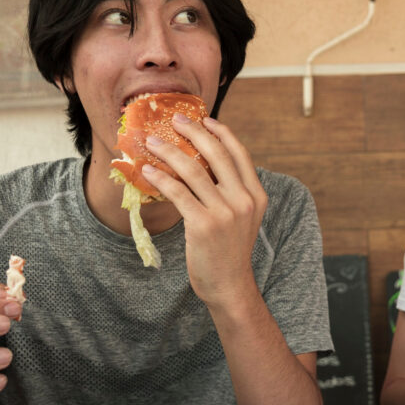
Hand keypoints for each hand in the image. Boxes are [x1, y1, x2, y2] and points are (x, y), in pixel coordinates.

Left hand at [141, 114, 266, 307]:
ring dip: (170, 151)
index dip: (221, 132)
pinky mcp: (204, 225)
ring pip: (193, 170)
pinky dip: (161, 178)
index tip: (204, 119)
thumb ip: (231, 191)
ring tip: (154, 142)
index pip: (239, 153)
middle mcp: (243, 200)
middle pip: (217, 154)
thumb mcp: (241, 218)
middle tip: (175, 120)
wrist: (229, 285)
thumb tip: (203, 163)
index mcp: (256, 195)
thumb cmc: (229, 250)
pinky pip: (178, 192)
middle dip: (194, 132)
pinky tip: (148, 171)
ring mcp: (225, 212)